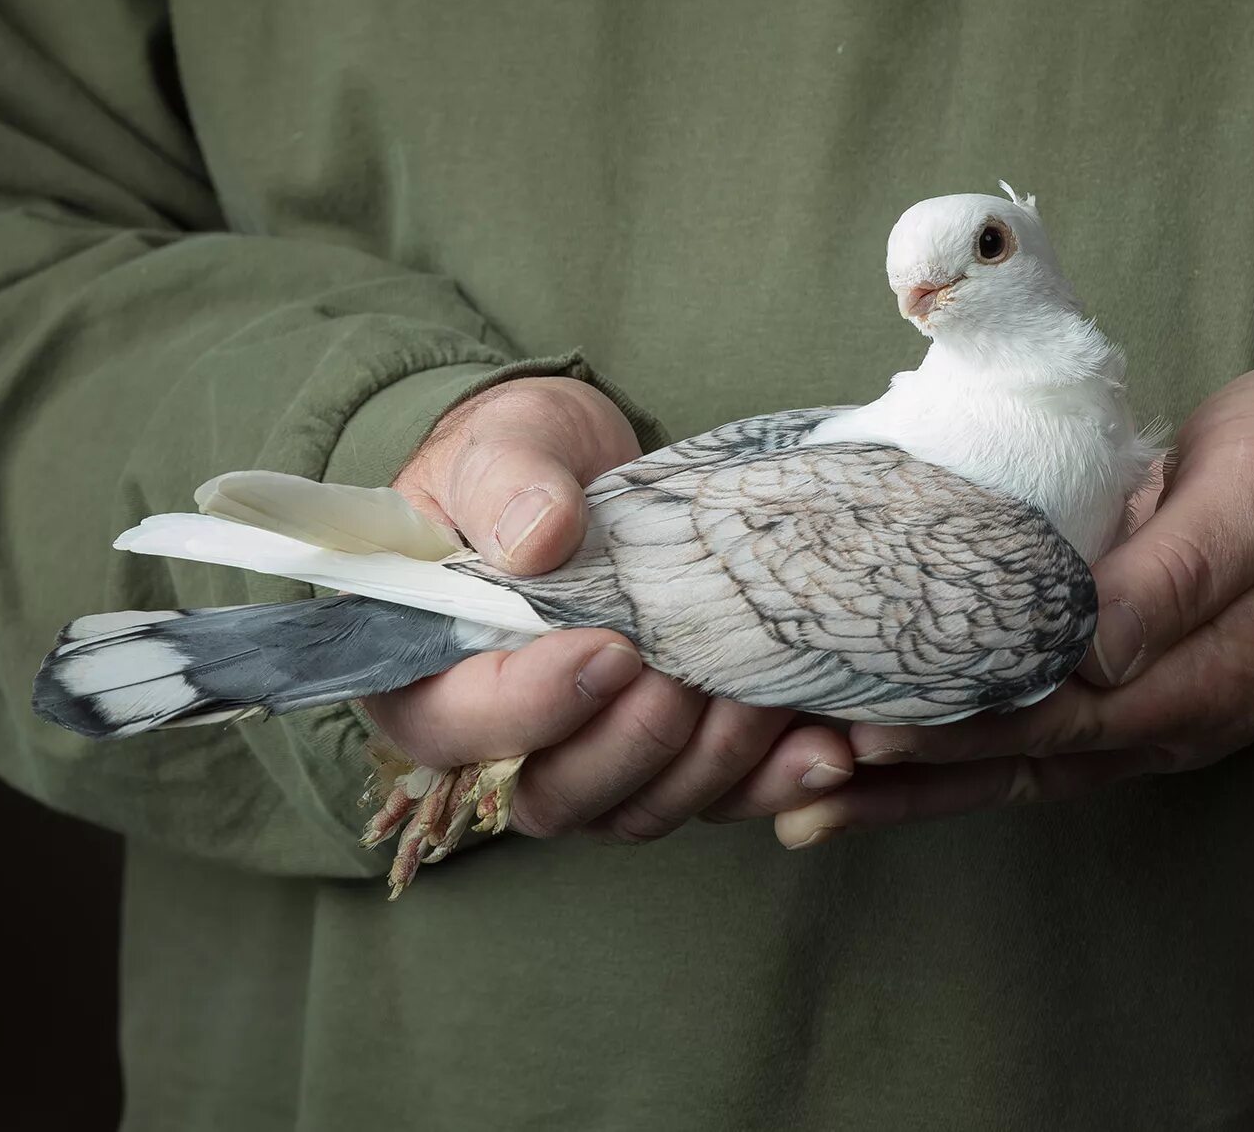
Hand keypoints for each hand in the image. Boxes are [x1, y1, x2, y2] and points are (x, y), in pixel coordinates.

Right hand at [361, 376, 852, 842]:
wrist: (595, 471)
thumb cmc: (524, 461)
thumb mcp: (504, 442)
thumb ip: (507, 483)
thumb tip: (539, 538)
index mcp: (427, 673)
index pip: (460, 724)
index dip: (537, 705)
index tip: (613, 649)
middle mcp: (502, 741)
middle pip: (556, 794)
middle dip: (638, 740)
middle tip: (691, 670)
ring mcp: (588, 759)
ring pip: (642, 810)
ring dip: (711, 761)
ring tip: (765, 692)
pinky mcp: (667, 759)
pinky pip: (715, 801)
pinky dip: (772, 784)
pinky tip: (826, 749)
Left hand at [772, 353, 1253, 848]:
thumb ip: (1178, 574)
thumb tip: (1094, 647)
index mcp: (1202, 686)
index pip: (1051, 720)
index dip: (951, 726)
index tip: (857, 727)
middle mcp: (1168, 719)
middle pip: (1015, 762)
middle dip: (903, 777)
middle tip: (792, 781)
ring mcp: (1151, 706)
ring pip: (1013, 759)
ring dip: (913, 778)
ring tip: (807, 792)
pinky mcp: (1131, 672)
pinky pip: (1029, 722)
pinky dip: (954, 738)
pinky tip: (886, 740)